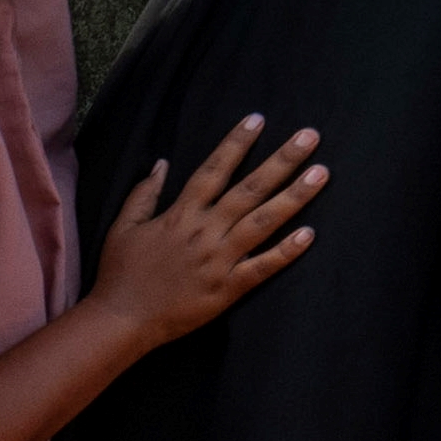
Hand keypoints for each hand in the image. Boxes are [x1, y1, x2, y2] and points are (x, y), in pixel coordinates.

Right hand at [88, 115, 325, 350]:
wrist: (121, 320)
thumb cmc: (119, 274)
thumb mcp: (122, 229)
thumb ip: (142, 195)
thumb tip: (162, 164)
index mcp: (180, 215)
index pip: (213, 171)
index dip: (236, 144)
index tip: (258, 120)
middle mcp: (204, 232)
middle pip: (249, 189)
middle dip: (282, 161)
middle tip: (310, 137)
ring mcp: (219, 260)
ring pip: (263, 222)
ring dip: (294, 197)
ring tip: (321, 173)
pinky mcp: (227, 288)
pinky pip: (262, 267)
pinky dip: (286, 251)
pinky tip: (310, 234)